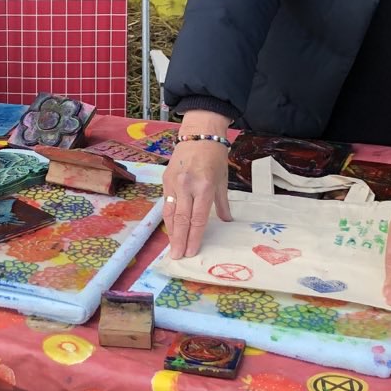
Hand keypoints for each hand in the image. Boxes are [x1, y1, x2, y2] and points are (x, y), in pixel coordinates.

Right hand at [161, 117, 231, 258]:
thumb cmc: (214, 157)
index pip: (198, 219)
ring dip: (170, 233)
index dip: (194, 237)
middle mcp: (187, 186)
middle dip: (179, 240)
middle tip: (177, 256)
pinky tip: (168, 230)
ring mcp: (174, 183)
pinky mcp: (165, 180)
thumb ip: (222, 203)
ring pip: (169, 214)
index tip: (191, 252)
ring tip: (171, 248)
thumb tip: (226, 221)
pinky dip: (166, 219)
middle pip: (181, 220)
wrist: (199, 133)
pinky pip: (165, 204)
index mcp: (204, 187)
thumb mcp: (223, 180)